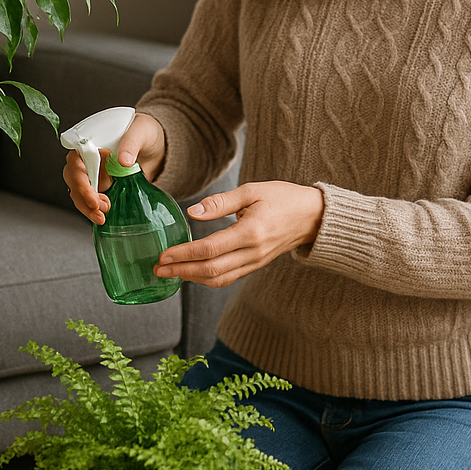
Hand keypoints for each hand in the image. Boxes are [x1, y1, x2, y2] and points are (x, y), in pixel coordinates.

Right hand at [63, 112, 166, 224]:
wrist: (154, 146)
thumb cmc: (143, 132)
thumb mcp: (140, 132)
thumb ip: (131, 143)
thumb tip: (124, 161)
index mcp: (89, 143)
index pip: (75, 162)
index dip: (80, 180)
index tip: (92, 196)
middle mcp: (87, 159)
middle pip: (74, 180)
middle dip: (84, 197)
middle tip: (100, 208)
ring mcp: (94, 174)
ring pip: (79, 192)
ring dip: (87, 207)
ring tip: (103, 215)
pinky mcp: (102, 186)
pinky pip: (91, 199)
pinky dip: (94, 209)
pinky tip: (103, 216)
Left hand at [154, 182, 323, 287]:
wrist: (312, 216)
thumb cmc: (283, 198)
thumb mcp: (252, 190)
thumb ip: (220, 202)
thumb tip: (192, 212)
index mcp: (251, 232)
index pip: (211, 249)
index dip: (184, 254)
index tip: (163, 255)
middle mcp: (253, 252)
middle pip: (211, 270)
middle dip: (181, 271)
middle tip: (157, 269)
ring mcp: (255, 262)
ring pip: (219, 279)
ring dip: (191, 278)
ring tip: (169, 273)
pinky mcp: (255, 265)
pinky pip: (228, 278)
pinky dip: (207, 279)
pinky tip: (192, 273)